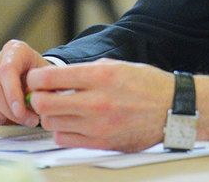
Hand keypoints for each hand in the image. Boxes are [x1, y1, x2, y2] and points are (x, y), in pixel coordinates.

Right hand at [0, 39, 50, 128]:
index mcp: (14, 50)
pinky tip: (0, 120)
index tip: (21, 111)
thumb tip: (33, 101)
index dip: (13, 93)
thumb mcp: (49, 80)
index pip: (7, 70)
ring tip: (11, 118)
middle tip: (28, 120)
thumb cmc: (42, 81)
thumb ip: (43, 89)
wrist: (36, 85)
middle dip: (8, 110)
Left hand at [26, 59, 208, 151]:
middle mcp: (97, 101)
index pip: (51, 78)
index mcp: (101, 75)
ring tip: (61, 110)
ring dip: (51, 116)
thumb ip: (86, 71)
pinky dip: (63, 131)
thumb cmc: (147, 85)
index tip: (36, 80)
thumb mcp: (117, 66)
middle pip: (45, 104)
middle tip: (43, 96)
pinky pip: (65, 139)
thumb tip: (57, 77)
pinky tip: (72, 123)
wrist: (173, 109)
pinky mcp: (101, 143)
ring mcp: (98, 125)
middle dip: (39, 98)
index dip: (36, 79)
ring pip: (52, 124)